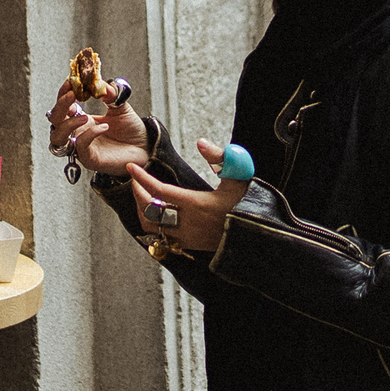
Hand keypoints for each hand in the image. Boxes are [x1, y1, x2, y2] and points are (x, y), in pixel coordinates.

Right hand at [46, 75, 148, 176]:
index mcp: (81, 119)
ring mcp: (81, 147)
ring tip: (85, 116)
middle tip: (72, 94)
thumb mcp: (121, 107)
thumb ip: (111, 95)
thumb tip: (101, 82)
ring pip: (58, 137)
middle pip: (54, 120)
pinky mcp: (89, 159)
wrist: (145, 148)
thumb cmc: (130, 130)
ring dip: (68, 124)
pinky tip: (104, 126)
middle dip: (60, 106)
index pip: (62, 106)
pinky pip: (81, 146)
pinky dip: (90, 134)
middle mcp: (77, 133)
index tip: (71, 82)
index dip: (63, 93)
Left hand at [127, 141, 248, 254]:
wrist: (258, 236)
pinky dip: (154, 224)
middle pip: (149, 210)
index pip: (159, 190)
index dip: (142, 178)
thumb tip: (201, 143)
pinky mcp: (191, 247)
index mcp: (198, 204)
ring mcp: (188, 238)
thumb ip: (220, 157)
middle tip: (135, 182)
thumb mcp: (239, 176)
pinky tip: (156, 213)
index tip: (131, 167)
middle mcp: (189, 224)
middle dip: (138, 195)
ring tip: (144, 198)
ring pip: (152, 227)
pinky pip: (162, 238)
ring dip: (144, 212)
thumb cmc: (248, 204)